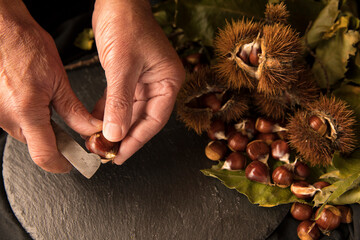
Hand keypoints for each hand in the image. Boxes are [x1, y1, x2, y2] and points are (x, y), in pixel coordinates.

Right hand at [0, 1, 101, 172]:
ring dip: (41, 127)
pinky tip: (35, 99)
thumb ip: (74, 110)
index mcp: (26, 112)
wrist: (0, 27)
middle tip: (72, 130)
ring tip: (50, 103)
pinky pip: (15, 120)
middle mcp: (6, 117)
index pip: (45, 156)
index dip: (62, 165)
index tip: (72, 164)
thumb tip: (89, 128)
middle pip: (37, 145)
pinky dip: (29, 116)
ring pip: (26, 132)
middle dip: (56, 141)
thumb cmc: (25, 44)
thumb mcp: (57, 79)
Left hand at [92, 0, 184, 163]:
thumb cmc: (126, 24)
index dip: (137, 139)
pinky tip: (97, 121)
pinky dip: (109, 111)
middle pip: (143, 118)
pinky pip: (121, 100)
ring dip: (115, 125)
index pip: (155, 119)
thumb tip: (115, 133)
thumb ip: (119, 102)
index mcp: (168, 81)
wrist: (116, 0)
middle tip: (107, 152)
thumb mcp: (122, 66)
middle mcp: (159, 83)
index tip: (121, 154)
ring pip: (131, 111)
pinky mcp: (130, 76)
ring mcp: (145, 80)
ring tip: (100, 141)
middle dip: (124, 135)